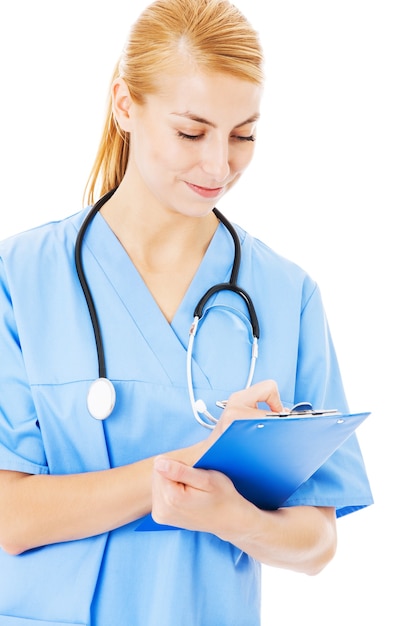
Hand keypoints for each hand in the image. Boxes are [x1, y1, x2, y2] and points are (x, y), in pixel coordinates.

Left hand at [151, 379, 283, 532]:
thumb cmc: (222, 496)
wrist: (229, 520)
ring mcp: (160, 516)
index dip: (178, 464)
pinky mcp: (160, 517)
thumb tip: (158, 462)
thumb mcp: (207, 479)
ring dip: (173, 481)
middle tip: (195, 482)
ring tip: (192, 490)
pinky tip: (186, 496)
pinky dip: (172, 490)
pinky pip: (160, 493)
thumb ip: (180, 471)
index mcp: (171, 498)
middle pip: (157, 475)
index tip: (194, 474)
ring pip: (158, 483)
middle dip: (174, 473)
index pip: (160, 465)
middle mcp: (161, 510)